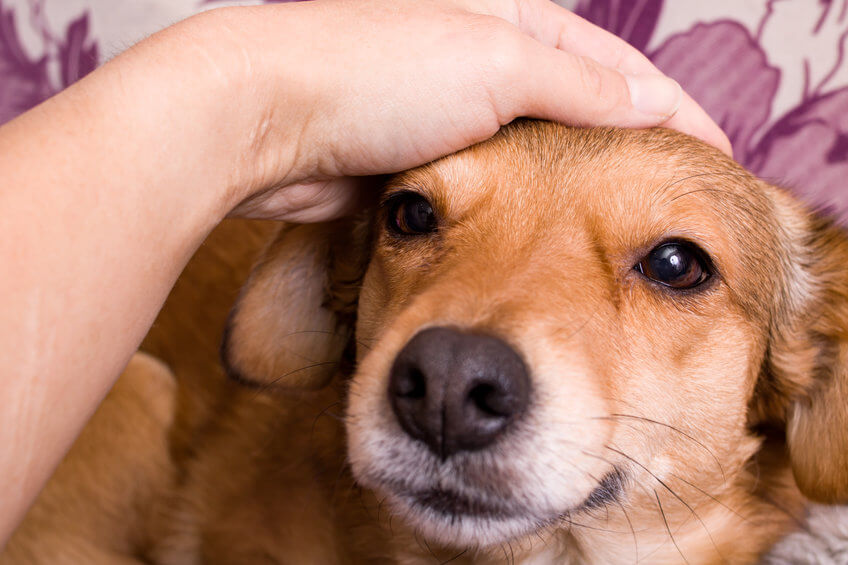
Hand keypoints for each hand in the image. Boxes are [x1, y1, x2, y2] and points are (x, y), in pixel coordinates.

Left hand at [184, 0, 729, 221]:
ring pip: (540, 154)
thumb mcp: (494, 64)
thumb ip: (579, 87)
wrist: (268, 121)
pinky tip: (552, 230)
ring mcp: (452, 116)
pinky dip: (531, 206)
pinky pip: (497, 186)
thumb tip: (650, 104)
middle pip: (582, 111)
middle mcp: (484, 63)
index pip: (618, 69)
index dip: (672, 112)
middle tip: (674, 200)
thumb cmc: (371, 75)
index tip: (717, 159)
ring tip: (624, 223)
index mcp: (512, 22)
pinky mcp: (424, 164)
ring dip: (581, 183)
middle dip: (630, 150)